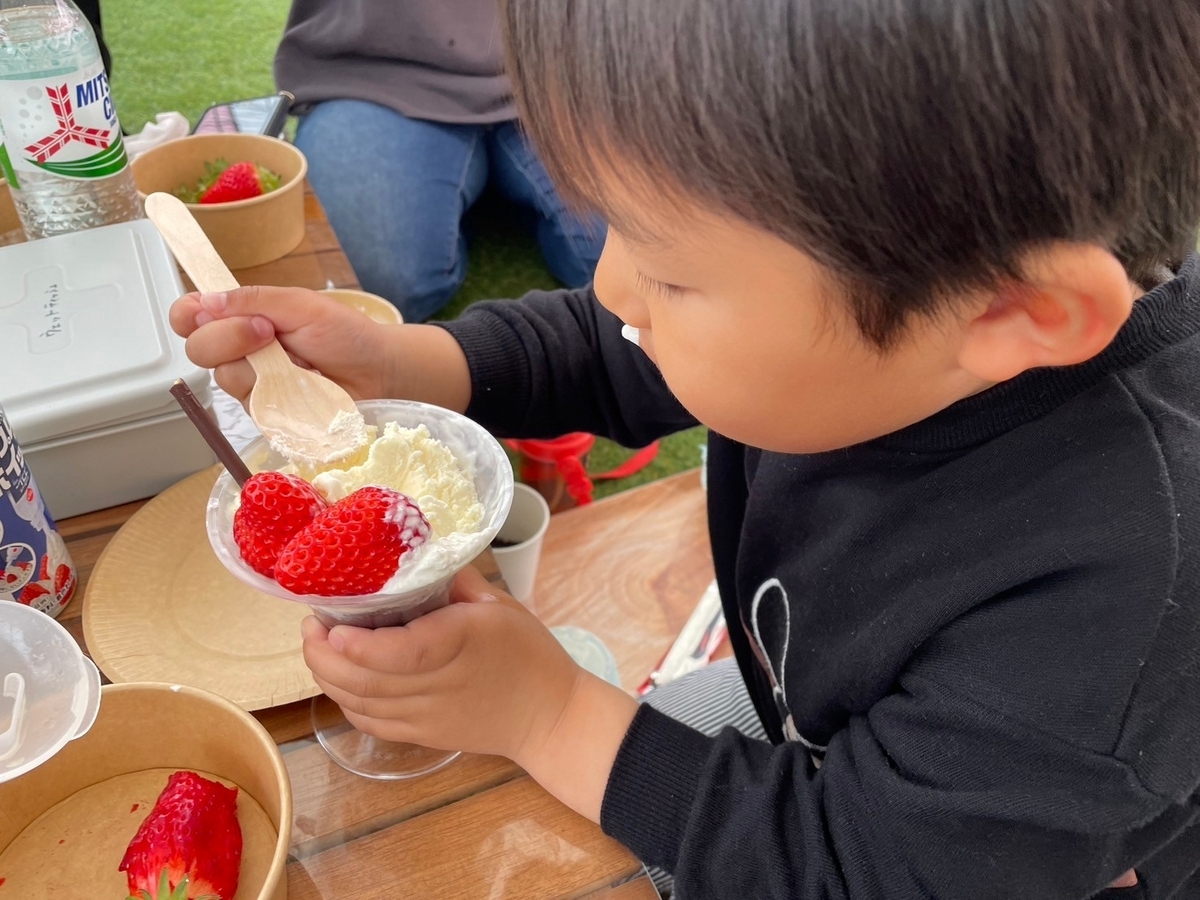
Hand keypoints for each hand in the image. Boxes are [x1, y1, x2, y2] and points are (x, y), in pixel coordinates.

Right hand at [169, 286, 393, 402]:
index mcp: (242, 317)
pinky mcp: (268, 415)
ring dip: (260, 368)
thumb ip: (256, 300)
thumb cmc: (346, 335)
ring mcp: (253, 385)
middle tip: (269, 333)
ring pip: (226, 379)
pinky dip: (277, 395)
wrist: (380, 373)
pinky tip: (302, 388)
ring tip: (298, 363)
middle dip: (228, 338)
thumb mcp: (303, 305)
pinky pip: (253, 407)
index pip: (192, 316)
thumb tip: (207, 299)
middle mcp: (240, 351)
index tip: (200, 313)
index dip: (187, 315)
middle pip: (199, 349)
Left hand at [301, 567, 583, 761]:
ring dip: (327, 676)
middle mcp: (441, 684)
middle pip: (367, 681)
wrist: (550, 717)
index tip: (333, 625)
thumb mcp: (500, 604)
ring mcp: (428, 718)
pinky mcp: (423, 737)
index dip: (360, 646)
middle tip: (311, 625)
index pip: (404, 652)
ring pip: (360, 704)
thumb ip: (454, 580)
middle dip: (325, 655)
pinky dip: (345, 700)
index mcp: (463, 643)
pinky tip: (339, 677)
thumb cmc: (529, 653)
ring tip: (318, 646)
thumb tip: (411, 561)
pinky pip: (370, 722)